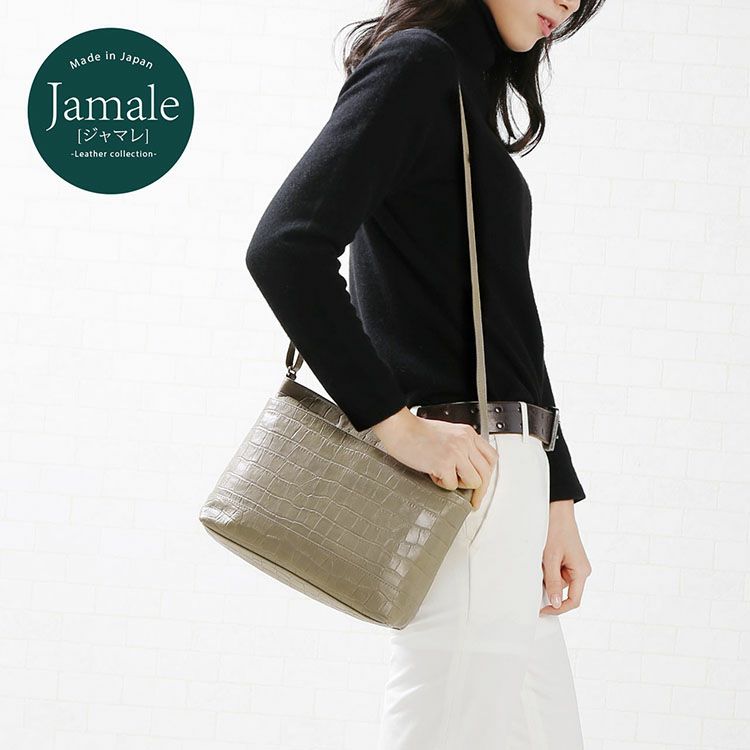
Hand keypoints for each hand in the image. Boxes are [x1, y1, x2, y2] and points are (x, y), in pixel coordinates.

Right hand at [372, 407, 497, 509]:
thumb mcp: (448, 433)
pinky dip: (442, 484)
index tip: (482, 485)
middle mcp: (465, 442)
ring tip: (445, 477)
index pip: (491, 458)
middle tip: (473, 500)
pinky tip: (433, 474)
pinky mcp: (444, 463)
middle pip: (486, 472)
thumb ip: (461, 447)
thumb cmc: (416, 432)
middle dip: (480, 491)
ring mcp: (456, 453)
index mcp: (467, 433)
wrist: (400, 428)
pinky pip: (452, 485)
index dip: (488, 475)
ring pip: (474, 481)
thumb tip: (468, 469)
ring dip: (460, 485)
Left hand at [539, 500, 591, 615]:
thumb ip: (553, 582)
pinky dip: (547, 568)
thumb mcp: (550, 558)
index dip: (557, 609)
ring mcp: (575, 565)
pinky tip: (542, 557)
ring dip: (546, 575)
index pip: (573, 601)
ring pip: (558, 581)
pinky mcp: (568, 559)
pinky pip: (557, 571)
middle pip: (564, 591)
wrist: (557, 510)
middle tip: (536, 575)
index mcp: (581, 572)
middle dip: (548, 586)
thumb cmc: (555, 531)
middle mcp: (581, 571)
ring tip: (540, 559)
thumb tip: (555, 604)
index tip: (541, 610)